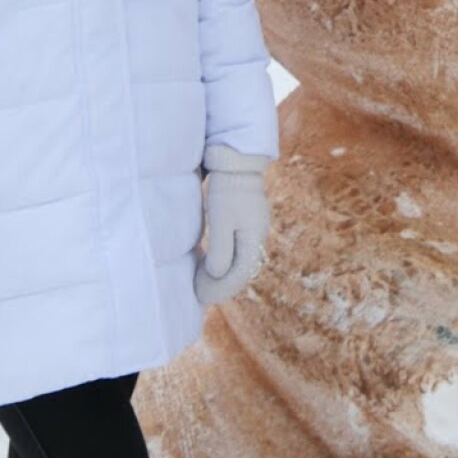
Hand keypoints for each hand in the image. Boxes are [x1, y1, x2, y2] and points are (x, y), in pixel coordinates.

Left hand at [196, 147, 271, 306]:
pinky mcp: (249, 222)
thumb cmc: (228, 191)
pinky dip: (225, 261)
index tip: (200, 296)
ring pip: (240, 261)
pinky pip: (238, 250)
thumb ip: (221, 251)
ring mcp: (255, 229)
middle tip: (198, 294)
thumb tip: (218, 276)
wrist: (238, 161)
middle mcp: (258, 237)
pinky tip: (212, 262)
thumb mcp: (221, 221)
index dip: (220, 289)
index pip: (239, 275)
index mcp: (254, 240)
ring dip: (223, 275)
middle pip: (242, 271)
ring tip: (203, 282)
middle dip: (221, 285)